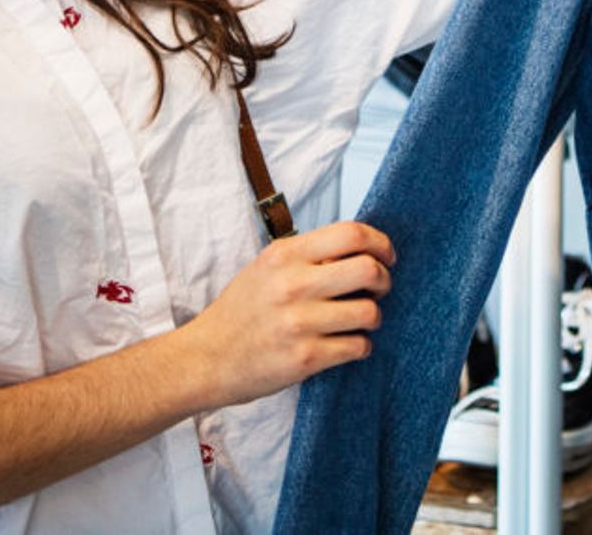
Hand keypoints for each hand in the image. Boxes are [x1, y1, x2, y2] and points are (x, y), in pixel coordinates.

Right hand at [177, 220, 394, 410]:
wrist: (205, 358)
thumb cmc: (240, 312)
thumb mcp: (267, 268)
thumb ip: (308, 256)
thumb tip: (359, 248)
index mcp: (285, 255)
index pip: (351, 233)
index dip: (380, 243)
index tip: (386, 256)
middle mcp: (293, 284)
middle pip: (368, 269)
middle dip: (384, 280)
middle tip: (379, 289)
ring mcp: (299, 323)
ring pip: (369, 312)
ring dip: (373, 318)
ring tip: (359, 322)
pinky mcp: (305, 358)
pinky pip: (358, 347)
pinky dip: (361, 347)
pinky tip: (347, 345)